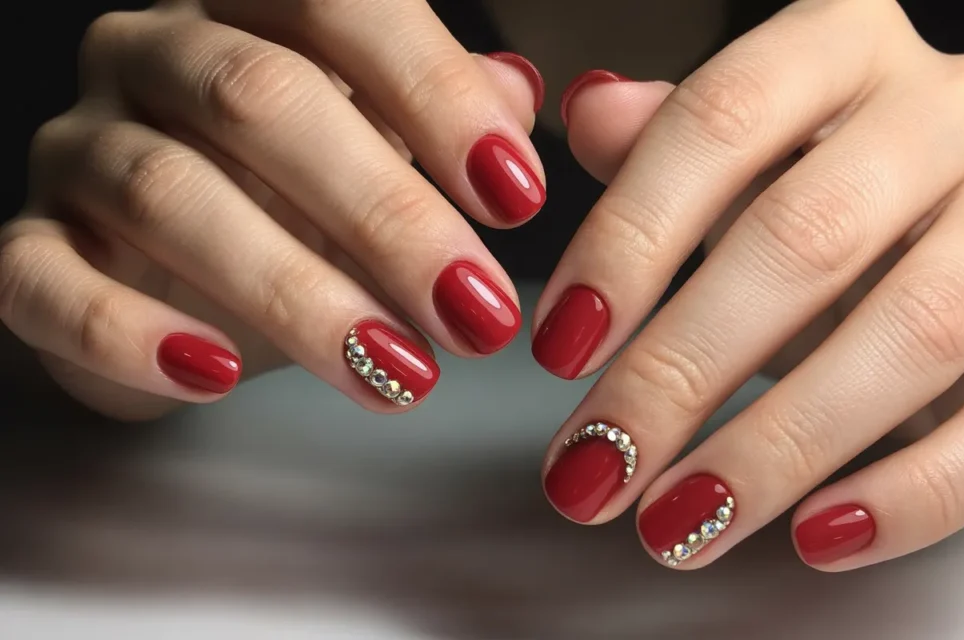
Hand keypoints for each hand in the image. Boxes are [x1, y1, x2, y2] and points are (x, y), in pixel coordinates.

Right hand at [1, 0, 544, 419]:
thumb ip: (438, 117)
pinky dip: (129, 333)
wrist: (179, 282)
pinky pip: (47, 283)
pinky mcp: (30, 249)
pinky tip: (215, 376)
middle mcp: (152, 56)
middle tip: (477, 311)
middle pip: (258, 100)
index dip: (434, 92)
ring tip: (397, 370)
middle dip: (384, 214)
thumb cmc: (294, 203)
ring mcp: (78, 148)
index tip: (517, 196)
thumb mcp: (380, 150)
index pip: (338, 6)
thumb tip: (516, 98)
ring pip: (167, 194)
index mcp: (248, 10)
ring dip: (295, 292)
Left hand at [540, 0, 963, 570]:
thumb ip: (667, 132)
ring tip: (677, 524)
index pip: (718, 123)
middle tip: (595, 467)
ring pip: (913, 335)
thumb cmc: (832, 175)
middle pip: (803, 240)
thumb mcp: (750, 143)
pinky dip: (915, 493)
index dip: (628, 241)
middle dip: (680, 371)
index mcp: (842, 47)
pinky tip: (817, 535)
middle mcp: (948, 112)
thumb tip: (589, 113)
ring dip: (778, 448)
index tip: (560, 349)